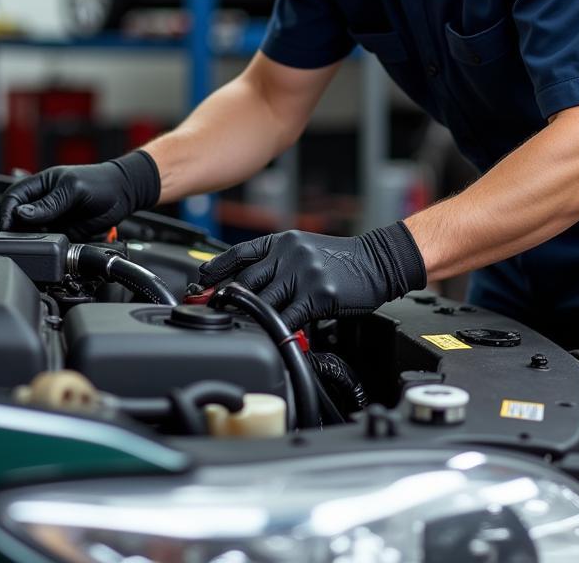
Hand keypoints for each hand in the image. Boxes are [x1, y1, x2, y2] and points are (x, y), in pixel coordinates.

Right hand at [0, 150, 159, 241]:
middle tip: (18, 239)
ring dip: (29, 240)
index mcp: (40, 185)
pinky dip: (45, 246)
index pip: (12, 197)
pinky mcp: (61, 232)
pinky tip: (48, 247)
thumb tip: (22, 214)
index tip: (7, 227)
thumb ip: (49, 204)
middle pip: (16, 217)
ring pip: (29, 232)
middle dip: (14, 228)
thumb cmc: (101, 182)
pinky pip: (47, 242)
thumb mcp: (73, 190)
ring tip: (35, 243)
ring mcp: (50, 218)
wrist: (124, 195)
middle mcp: (41, 202)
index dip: (6, 212)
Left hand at [197, 221, 426, 329]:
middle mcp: (289, 253)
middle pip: (246, 281)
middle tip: (215, 313)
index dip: (217, 268)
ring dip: (251, 318)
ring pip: (263, 302)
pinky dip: (277, 330)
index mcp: (282, 241)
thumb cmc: (341, 260)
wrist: (377, 262)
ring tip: (240, 329)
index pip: (239, 253)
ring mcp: (303, 273)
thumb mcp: (305, 250)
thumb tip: (249, 286)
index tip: (201, 281)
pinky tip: (271, 336)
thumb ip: (278, 263)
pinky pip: (288, 318)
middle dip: (228, 299)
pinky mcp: (318, 294)